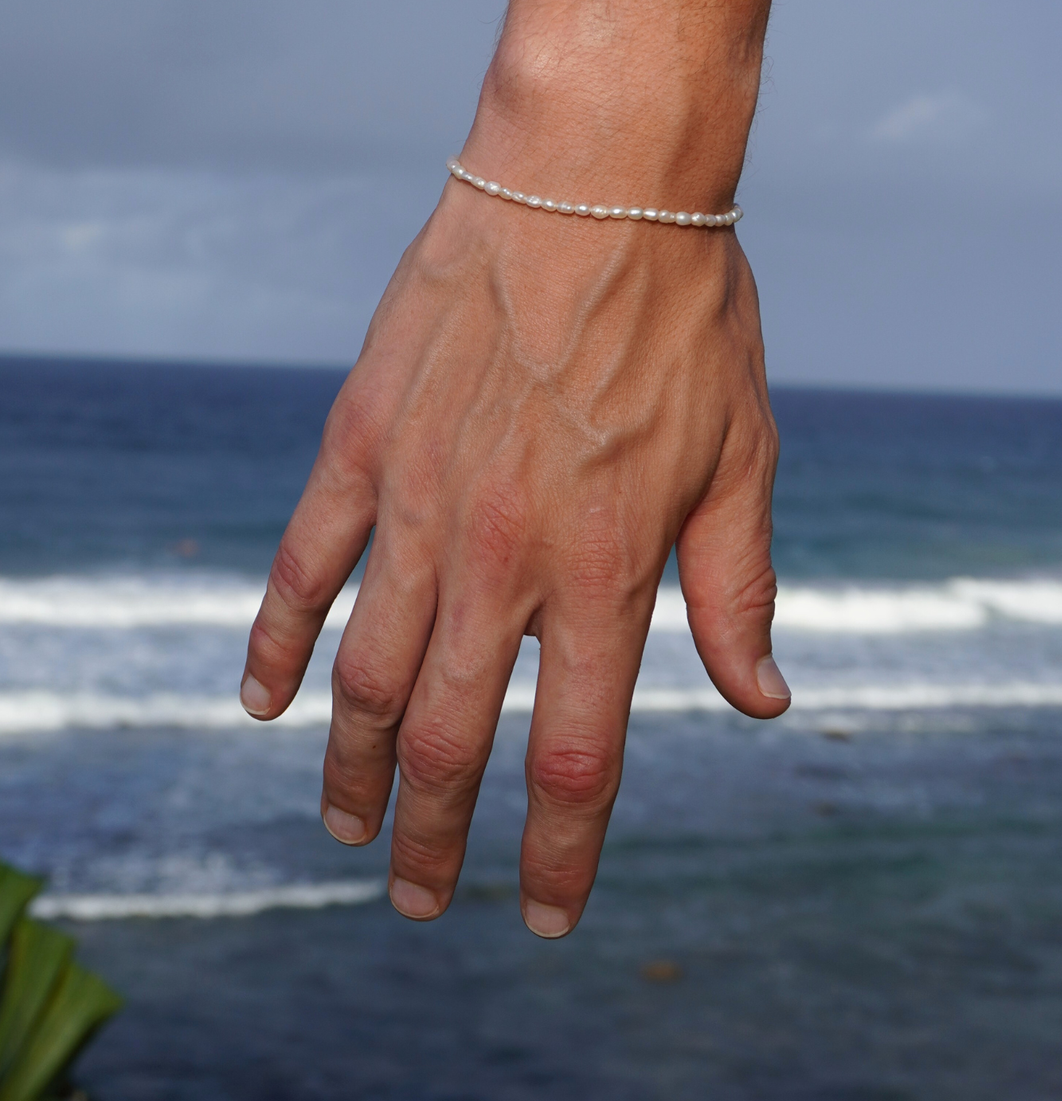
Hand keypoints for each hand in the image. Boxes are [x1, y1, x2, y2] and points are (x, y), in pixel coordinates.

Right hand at [239, 159, 788, 937]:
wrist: (592, 184)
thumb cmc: (683, 317)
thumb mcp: (744, 459)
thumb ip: (739, 592)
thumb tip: (759, 703)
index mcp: (608, 572)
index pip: (573, 763)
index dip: (555, 860)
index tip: (541, 916)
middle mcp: (503, 558)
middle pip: (450, 743)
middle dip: (435, 841)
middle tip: (421, 899)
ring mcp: (420, 503)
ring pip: (365, 675)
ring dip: (350, 770)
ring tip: (346, 830)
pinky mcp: (362, 444)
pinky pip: (302, 565)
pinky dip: (276, 642)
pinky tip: (262, 702)